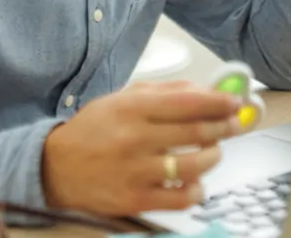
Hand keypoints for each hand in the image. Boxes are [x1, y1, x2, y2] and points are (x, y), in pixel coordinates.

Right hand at [41, 80, 242, 215]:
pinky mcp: (135, 200)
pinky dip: (196, 190)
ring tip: (214, 152)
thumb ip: (164, 92)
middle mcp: (135, 138)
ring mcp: (136, 172)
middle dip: (224, 127)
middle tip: (234, 124)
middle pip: (196, 132)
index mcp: (132, 108)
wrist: (56, 168)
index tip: (235, 102)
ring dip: (213, 157)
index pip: (188, 103)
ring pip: (194, 166)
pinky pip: (180, 198)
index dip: (218, 102)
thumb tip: (205, 90)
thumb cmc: (93, 129)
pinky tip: (194, 182)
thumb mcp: (122, 98)